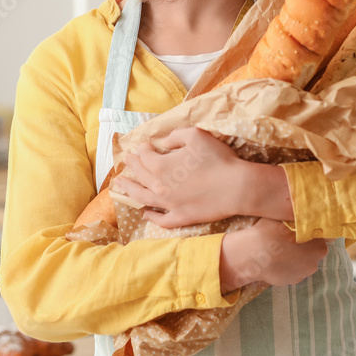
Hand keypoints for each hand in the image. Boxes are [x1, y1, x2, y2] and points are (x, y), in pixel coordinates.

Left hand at [112, 127, 249, 226]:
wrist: (236, 187)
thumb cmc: (217, 159)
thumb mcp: (196, 136)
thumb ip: (175, 136)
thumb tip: (163, 142)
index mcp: (160, 166)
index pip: (144, 157)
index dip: (142, 150)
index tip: (143, 146)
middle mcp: (159, 187)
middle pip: (140, 176)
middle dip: (132, 166)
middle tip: (126, 161)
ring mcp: (169, 205)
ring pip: (142, 198)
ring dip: (129, 191)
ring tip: (119, 186)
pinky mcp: (180, 218)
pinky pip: (161, 219)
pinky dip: (151, 216)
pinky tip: (145, 213)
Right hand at [219, 219, 327, 292]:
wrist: (256, 255)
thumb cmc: (272, 232)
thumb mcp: (288, 218)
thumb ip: (301, 221)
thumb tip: (306, 216)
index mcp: (320, 247)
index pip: (320, 238)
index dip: (309, 233)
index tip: (299, 230)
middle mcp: (315, 263)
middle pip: (312, 252)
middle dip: (304, 246)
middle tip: (288, 239)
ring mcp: (302, 275)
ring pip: (302, 263)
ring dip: (295, 257)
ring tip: (280, 250)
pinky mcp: (291, 282)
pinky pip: (292, 271)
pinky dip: (286, 266)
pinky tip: (276, 260)